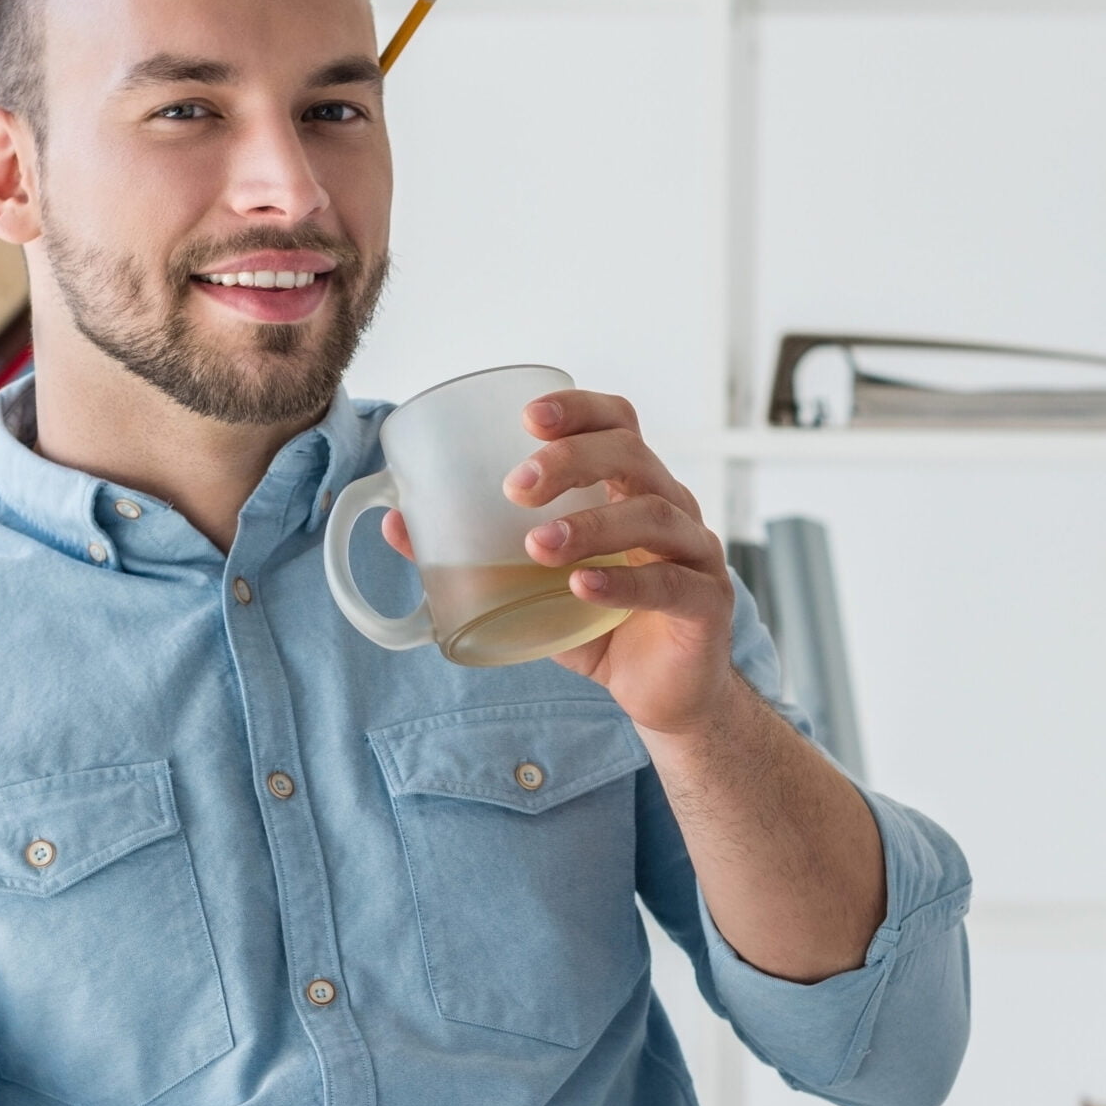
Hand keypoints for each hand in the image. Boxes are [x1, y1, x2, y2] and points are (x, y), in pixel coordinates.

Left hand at [389, 388, 736, 733]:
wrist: (663, 696)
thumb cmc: (601, 626)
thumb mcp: (533, 586)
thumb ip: (480, 554)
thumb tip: (398, 523)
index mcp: (633, 489)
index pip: (619, 424)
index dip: (579, 409)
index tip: (528, 417)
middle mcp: (671, 509)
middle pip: (633, 456)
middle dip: (573, 461)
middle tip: (518, 487)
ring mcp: (696, 553)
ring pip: (653, 515)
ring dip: (591, 525)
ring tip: (538, 546)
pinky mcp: (708, 605)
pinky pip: (670, 584)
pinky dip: (623, 583)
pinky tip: (582, 586)